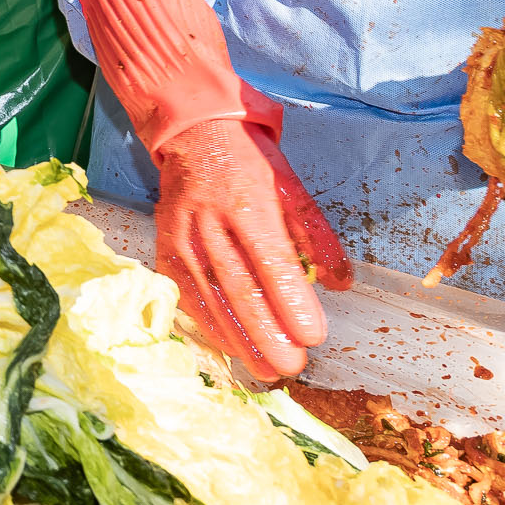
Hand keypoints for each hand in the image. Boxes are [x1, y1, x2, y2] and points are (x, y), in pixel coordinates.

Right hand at [151, 116, 352, 381]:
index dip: (292, 303)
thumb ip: (316, 235)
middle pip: (240, 288)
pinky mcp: (164, 249)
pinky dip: (209, 326)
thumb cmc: (249, 162)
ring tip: (266, 369)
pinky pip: (185, 295)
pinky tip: (231, 347)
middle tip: (293, 365)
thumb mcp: (291, 187)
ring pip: (210, 298)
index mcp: (249, 204)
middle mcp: (210, 223)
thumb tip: (340, 282)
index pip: (271, 262)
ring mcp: (182, 238)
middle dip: (268, 333)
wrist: (192, 135)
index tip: (314, 336)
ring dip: (240, 340)